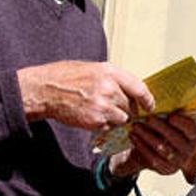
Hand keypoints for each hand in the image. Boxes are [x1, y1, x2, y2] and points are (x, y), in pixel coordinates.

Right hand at [17, 60, 153, 130]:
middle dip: (124, 108)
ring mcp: (103, 105)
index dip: (148, 99)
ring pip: (122, 118)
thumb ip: (113, 78)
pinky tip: (89, 115)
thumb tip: (132, 90)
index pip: (139, 88)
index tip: (150, 105)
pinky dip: (102, 124)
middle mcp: (109, 88)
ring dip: (114, 118)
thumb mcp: (92, 69)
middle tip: (109, 106)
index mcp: (110, 72)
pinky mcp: (95, 120)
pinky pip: (108, 126)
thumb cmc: (66, 77)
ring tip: (97, 109)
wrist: (45, 90)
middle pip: (131, 105)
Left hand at [110, 113, 195, 177]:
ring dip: (147, 136)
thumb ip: (170, 116)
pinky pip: (152, 157)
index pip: (191, 129)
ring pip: (161, 148)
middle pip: (174, 138)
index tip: (171, 116)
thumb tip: (163, 99)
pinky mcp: (166, 169)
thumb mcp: (170, 124)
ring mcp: (178, 161)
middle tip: (148, 118)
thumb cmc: (163, 133)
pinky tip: (133, 137)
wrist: (155, 153)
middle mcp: (188, 150)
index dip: (182, 123)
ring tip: (136, 126)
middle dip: (160, 127)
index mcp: (192, 136)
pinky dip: (141, 146)